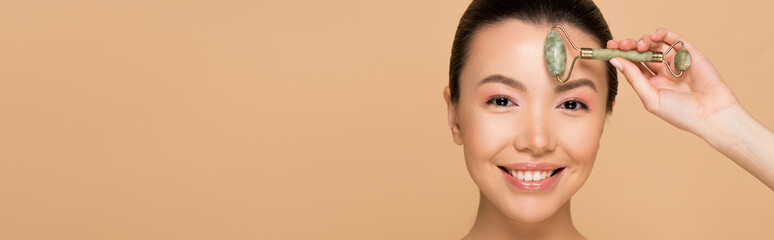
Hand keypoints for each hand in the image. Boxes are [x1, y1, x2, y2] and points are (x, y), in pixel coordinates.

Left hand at [606, 28, 738, 137]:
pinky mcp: (690, 54)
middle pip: (642, 53)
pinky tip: (654, 35)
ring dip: (645, 40)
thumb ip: (634, 78)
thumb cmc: (681, 113)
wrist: (711, 114)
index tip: (609, 48)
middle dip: (630, 46)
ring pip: (656, 44)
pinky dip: (664, 34)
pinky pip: (675, 40)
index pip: (633, 66)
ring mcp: (676, 62)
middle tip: (620, 44)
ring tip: (640, 44)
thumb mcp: (651, 97)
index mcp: (652, 84)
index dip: (621, 56)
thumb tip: (616, 61)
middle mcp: (663, 71)